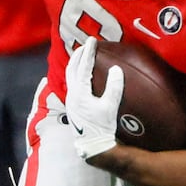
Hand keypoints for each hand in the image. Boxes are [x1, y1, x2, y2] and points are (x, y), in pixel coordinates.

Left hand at [64, 40, 121, 160]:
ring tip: (82, 55)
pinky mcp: (72, 105)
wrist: (92, 145)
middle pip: (71, 68)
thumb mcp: (110, 106)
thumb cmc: (102, 126)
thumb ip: (114, 87)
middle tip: (87, 44)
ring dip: (75, 63)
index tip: (93, 41)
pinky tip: (82, 73)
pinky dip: (76, 73)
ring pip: (69, 75)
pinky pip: (71, 82)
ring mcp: (70, 99)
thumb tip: (116, 69)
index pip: (83, 67)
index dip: (89, 52)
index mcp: (80, 92)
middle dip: (79, 54)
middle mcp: (71, 94)